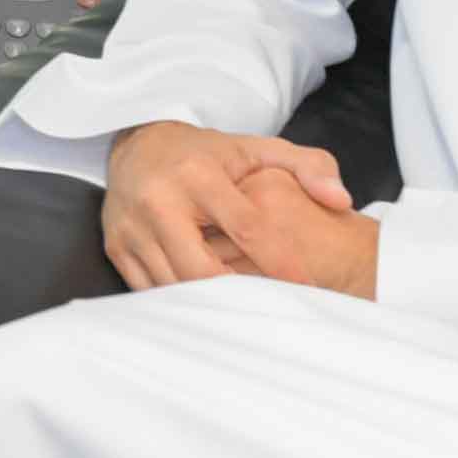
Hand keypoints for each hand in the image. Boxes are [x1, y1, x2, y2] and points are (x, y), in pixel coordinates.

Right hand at [100, 120, 353, 290]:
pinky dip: (180, 302)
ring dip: (209, 304)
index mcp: (198, 175)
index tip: (306, 286)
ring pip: (175, 286)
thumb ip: (309, 166)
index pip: (248, 229)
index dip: (281, 262)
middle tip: (270, 311)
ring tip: (243, 313)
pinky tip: (206, 305)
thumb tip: (341, 200)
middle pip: (202, 270)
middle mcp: (159, 200)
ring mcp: (132, 227)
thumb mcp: (257, 148)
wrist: (137, 144)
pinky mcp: (116, 247)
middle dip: (239, 295)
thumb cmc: (206, 153)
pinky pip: (151, 290)